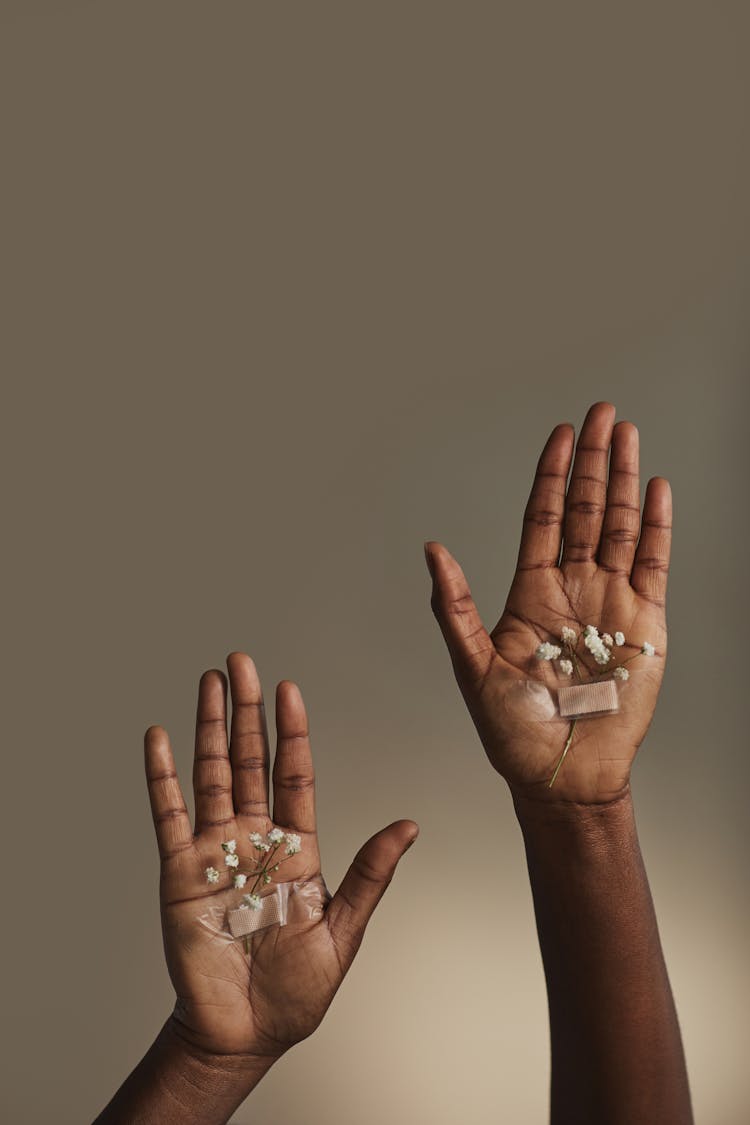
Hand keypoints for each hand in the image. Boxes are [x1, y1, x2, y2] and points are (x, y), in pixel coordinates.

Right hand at [145, 653, 417, 1061]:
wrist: (248, 1033)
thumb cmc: (298, 989)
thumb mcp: (343, 928)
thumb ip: (369, 873)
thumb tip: (409, 825)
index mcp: (296, 847)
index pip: (292, 773)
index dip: (290, 731)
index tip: (289, 689)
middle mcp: (254, 839)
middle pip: (248, 760)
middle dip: (245, 711)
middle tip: (242, 662)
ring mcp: (215, 851)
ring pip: (211, 775)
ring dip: (207, 727)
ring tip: (209, 681)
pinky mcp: (179, 872)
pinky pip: (168, 815)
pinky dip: (162, 776)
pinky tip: (160, 737)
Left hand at [425, 401, 671, 804]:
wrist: (563, 775)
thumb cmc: (512, 731)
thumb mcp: (472, 666)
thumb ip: (454, 607)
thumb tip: (431, 550)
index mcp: (530, 592)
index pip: (543, 516)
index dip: (551, 474)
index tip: (559, 433)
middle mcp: (572, 588)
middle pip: (585, 508)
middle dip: (591, 460)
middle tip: (600, 413)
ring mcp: (610, 602)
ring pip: (620, 525)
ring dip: (623, 479)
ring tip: (626, 434)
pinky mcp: (645, 623)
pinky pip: (654, 563)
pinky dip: (657, 525)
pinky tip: (654, 488)